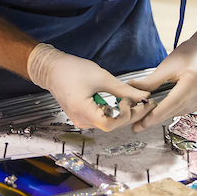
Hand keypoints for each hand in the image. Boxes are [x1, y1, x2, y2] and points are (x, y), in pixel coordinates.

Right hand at [27, 44, 152, 131]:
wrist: (52, 70)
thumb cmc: (72, 70)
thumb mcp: (101, 77)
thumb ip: (123, 90)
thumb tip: (143, 97)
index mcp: (83, 111)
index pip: (110, 124)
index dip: (125, 115)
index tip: (133, 101)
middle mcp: (81, 120)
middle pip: (111, 125)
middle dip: (130, 114)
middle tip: (144, 102)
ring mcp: (81, 120)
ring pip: (108, 123)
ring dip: (123, 113)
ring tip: (133, 100)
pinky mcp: (82, 117)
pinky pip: (101, 119)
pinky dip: (113, 111)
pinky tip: (121, 102)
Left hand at [127, 28, 196, 132]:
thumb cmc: (189, 54)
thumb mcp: (168, 65)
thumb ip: (151, 81)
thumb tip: (132, 89)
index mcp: (193, 80)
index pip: (172, 102)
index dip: (156, 115)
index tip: (142, 124)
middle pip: (174, 110)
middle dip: (154, 119)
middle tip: (136, 126)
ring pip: (177, 112)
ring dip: (162, 115)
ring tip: (144, 118)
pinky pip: (183, 109)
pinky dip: (171, 110)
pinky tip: (161, 109)